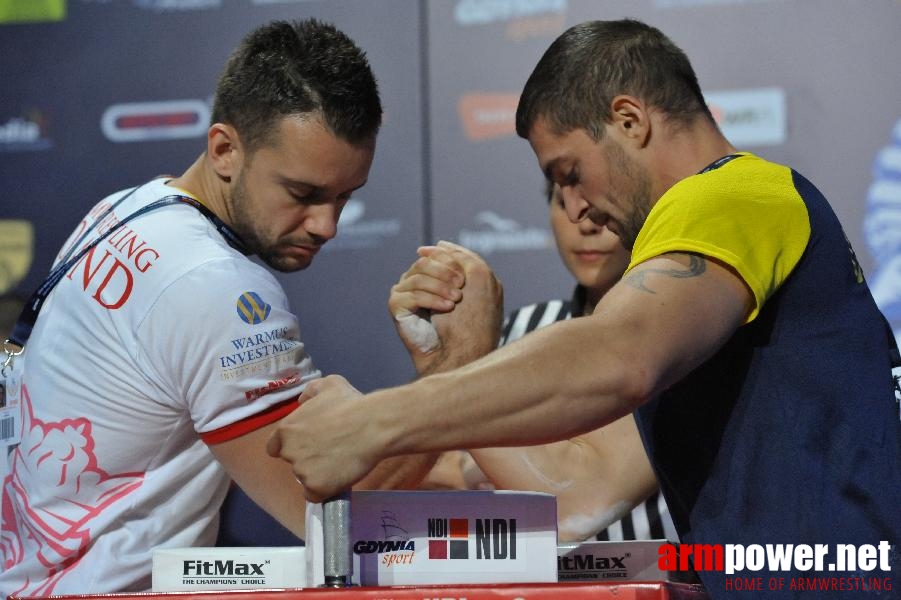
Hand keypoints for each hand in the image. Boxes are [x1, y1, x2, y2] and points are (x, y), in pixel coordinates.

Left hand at [266, 375, 382, 502]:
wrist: (372, 426)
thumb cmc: (351, 404)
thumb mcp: (329, 384)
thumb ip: (310, 391)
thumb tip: (302, 401)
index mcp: (286, 429)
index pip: (275, 447)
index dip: (291, 446)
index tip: (308, 445)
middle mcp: (289, 452)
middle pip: (292, 462)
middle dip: (307, 458)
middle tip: (330, 451)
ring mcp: (301, 472)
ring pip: (304, 478)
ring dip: (317, 473)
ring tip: (339, 462)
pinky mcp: (316, 488)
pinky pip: (315, 495)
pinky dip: (324, 490)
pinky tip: (338, 478)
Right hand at [389, 242, 465, 358]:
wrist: (461, 353)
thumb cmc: (472, 321)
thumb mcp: (479, 281)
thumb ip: (465, 258)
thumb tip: (438, 244)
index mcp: (435, 274)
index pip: (437, 253)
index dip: (452, 262)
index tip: (465, 280)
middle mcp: (417, 281)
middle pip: (426, 260)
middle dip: (446, 273)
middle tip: (461, 290)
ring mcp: (405, 293)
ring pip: (418, 274)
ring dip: (441, 287)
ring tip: (455, 301)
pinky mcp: (396, 307)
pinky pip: (412, 293)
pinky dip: (432, 300)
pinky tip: (446, 308)